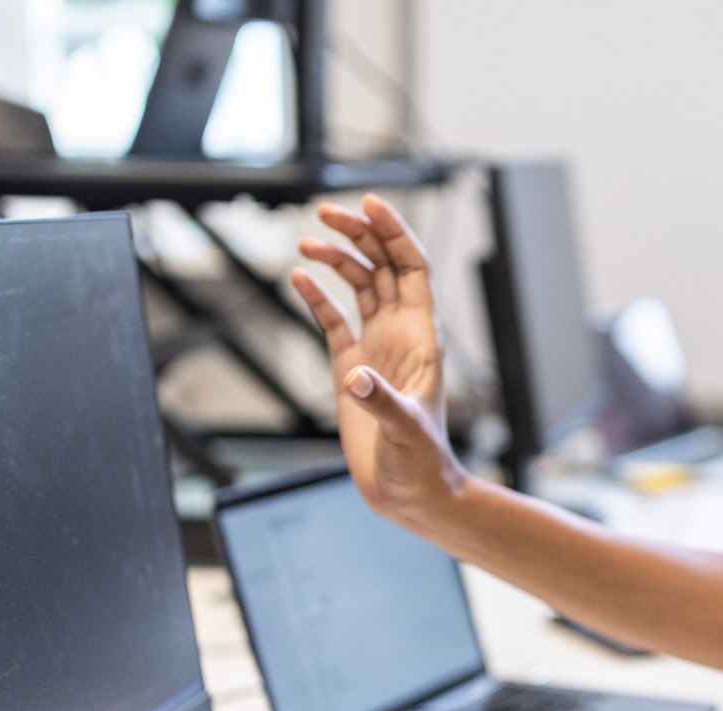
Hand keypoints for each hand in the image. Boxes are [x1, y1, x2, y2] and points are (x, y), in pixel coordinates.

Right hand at [291, 194, 463, 519]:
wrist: (410, 493)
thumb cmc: (422, 463)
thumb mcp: (406, 431)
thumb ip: (382, 402)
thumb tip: (357, 379)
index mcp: (423, 338)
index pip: (412, 269)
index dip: (395, 234)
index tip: (370, 205)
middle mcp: (400, 335)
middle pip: (383, 267)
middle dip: (360, 235)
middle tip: (329, 212)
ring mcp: (375, 348)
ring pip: (358, 286)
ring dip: (338, 258)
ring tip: (308, 241)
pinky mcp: (351, 367)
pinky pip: (334, 320)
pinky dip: (317, 297)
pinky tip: (299, 276)